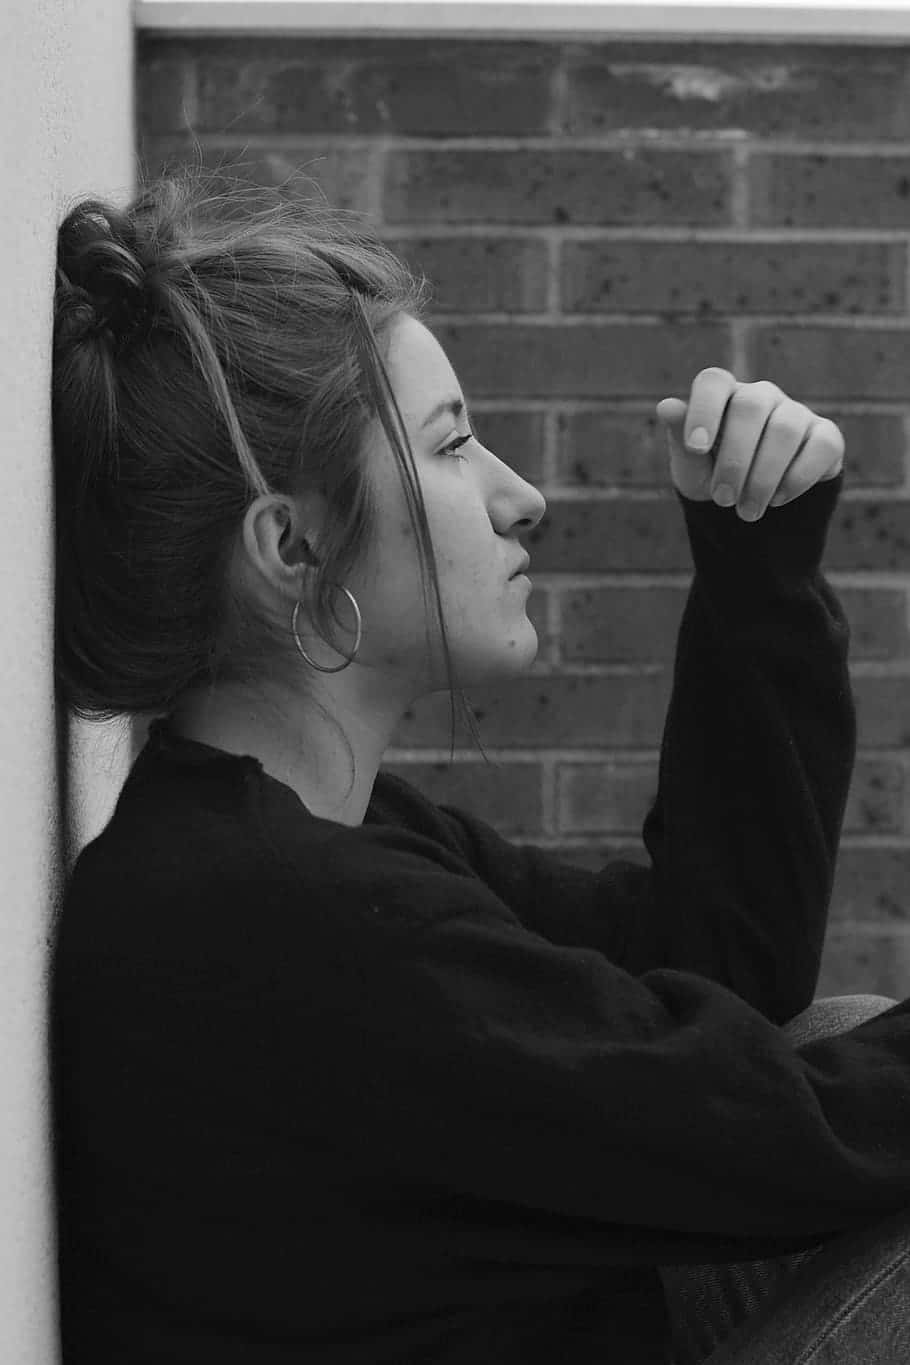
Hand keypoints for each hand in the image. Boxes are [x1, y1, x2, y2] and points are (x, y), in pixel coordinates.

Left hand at [655, 368, 844, 519]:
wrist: (752, 507)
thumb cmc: (714, 478)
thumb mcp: (692, 469)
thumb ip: (681, 440)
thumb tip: (666, 405)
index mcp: (723, 396)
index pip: (712, 381)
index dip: (703, 409)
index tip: (695, 448)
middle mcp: (761, 396)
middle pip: (749, 406)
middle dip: (734, 459)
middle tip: (723, 500)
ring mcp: (796, 413)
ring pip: (784, 429)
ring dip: (763, 477)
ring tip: (747, 511)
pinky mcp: (826, 437)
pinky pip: (820, 446)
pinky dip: (797, 478)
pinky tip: (778, 500)